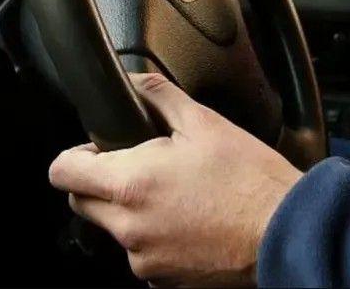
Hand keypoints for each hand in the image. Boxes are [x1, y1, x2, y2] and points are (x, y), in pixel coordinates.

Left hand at [48, 73, 302, 285]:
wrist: (287, 232)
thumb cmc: (251, 180)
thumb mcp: (205, 123)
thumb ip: (159, 96)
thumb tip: (134, 81)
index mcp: (130, 185)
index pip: (62, 172)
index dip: (76, 155)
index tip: (98, 150)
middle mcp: (129, 229)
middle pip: (82, 203)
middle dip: (101, 183)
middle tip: (142, 167)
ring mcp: (145, 260)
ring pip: (116, 230)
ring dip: (134, 212)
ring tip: (179, 195)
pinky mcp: (165, 281)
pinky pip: (145, 254)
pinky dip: (158, 238)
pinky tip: (192, 221)